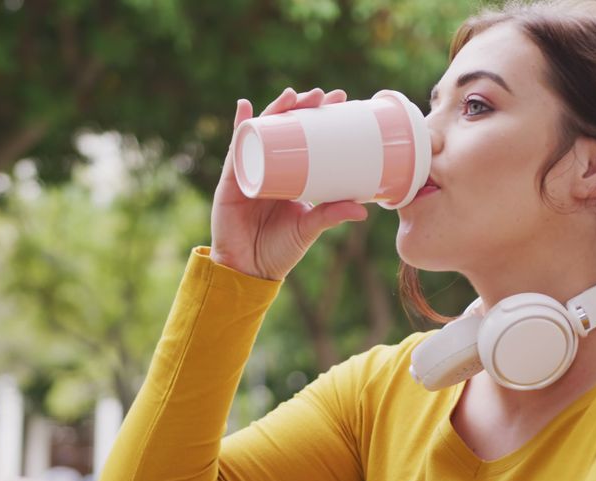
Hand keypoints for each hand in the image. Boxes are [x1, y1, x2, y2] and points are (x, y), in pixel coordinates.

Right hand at [210, 87, 368, 279]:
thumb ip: (330, 216)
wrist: (248, 270)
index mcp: (291, 176)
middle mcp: (271, 167)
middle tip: (323, 95)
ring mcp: (250, 170)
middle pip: (286, 127)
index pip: (308, 138)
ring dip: (276, 109)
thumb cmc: (278, 250)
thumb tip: (363, 210)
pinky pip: (236, 149)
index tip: (341, 100)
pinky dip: (240, 126)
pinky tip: (244, 107)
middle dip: (302, 107)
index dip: (322, 118)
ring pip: (263, 131)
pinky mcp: (232, 180)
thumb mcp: (309, 229)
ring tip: (292, 95)